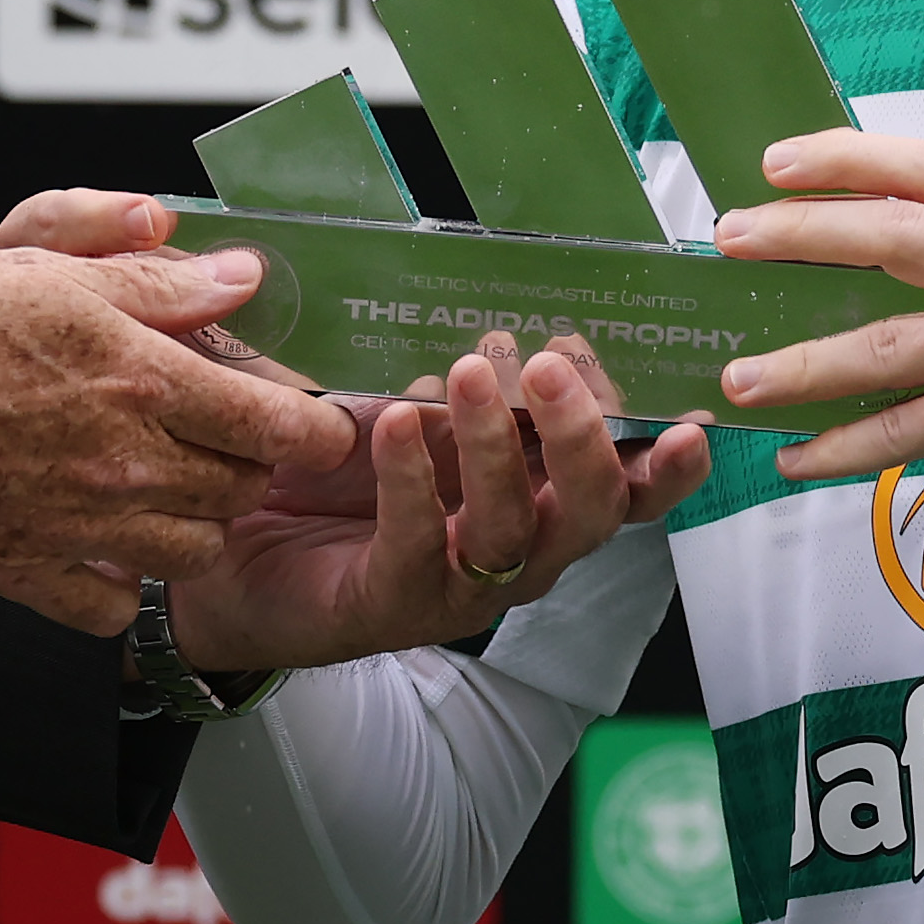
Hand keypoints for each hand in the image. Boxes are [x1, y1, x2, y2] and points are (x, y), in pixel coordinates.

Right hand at [0, 245, 354, 630]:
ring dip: (195, 521)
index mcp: (138, 379)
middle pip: (242, 490)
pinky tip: (99, 543)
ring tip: (163, 482)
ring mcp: (77, 527)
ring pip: (191, 552)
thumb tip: (243, 278)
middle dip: (249, 464)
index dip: (315, 429)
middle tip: (221, 433)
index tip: (318, 425)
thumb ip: (154, 283)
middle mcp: (123, 463)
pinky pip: (109, 607)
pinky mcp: (24, 572)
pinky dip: (118, 584)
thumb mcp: (42, 272)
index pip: (277, 425)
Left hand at [161, 330, 705, 676]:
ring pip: (511, 529)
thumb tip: (503, 318)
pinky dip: (411, 481)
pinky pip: (419, 547)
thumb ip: (460, 373)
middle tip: (547, 365)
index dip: (665, 465)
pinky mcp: (393, 606)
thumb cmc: (333, 469)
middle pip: (591, 510)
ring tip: (465, 373)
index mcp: (538, 497)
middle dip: (581, 435)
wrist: (233, 544)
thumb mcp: (406, 402)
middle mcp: (519, 548)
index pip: (626, 488)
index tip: (691, 418)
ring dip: (494, 447)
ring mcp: (462, 586)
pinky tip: (392, 424)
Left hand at [710, 131, 923, 618]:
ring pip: (882, 346)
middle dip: (797, 234)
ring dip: (799, 365)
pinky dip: (841, 447)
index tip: (778, 162)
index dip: (849, 158)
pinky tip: (797, 457)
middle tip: (729, 240)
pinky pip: (902, 427)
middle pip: (892, 235)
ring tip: (738, 379)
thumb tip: (867, 249)